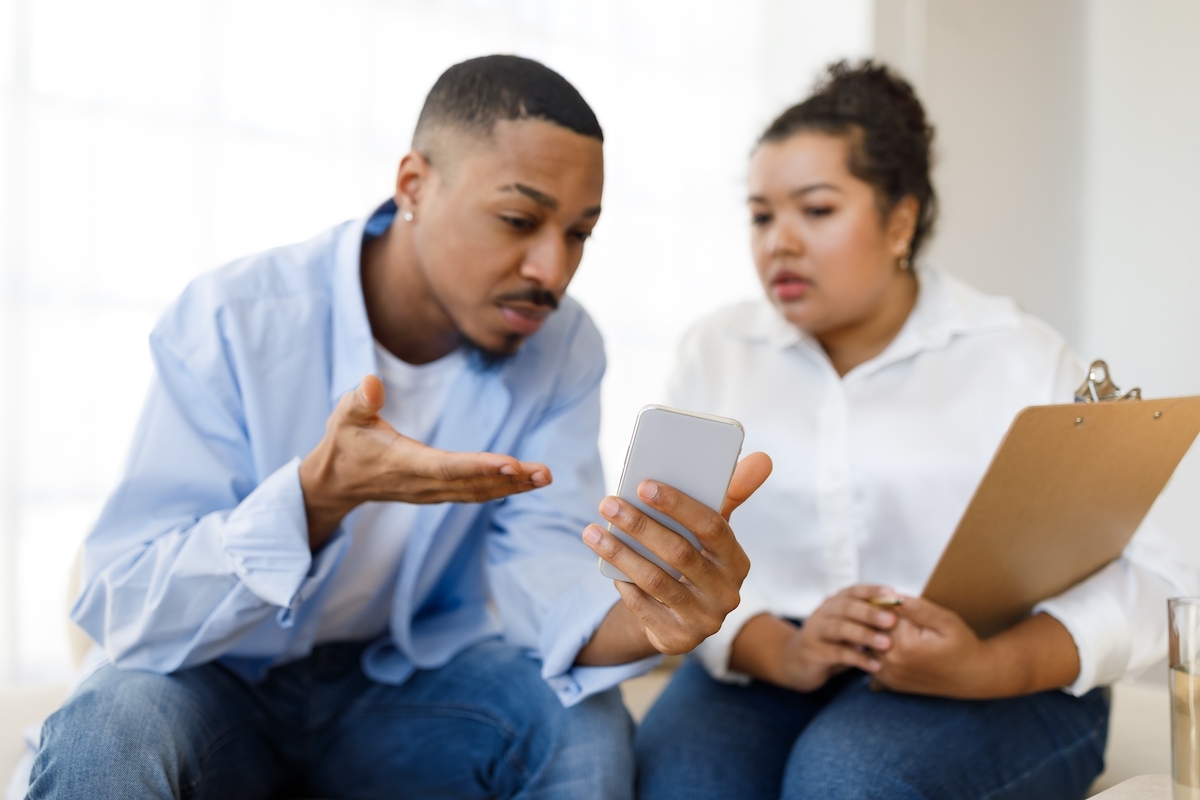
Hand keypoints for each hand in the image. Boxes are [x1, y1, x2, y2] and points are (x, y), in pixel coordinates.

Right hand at [299, 375, 549, 549]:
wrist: (335, 484)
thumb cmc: (343, 443)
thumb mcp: (345, 416)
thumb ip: (360, 400)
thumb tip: (371, 381)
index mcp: (405, 464)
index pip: (449, 466)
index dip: (481, 466)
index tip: (512, 464)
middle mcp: (423, 484)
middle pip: (474, 484)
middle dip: (511, 479)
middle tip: (545, 473)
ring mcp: (431, 492)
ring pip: (478, 492)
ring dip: (513, 486)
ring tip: (544, 477)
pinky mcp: (437, 493)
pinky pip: (474, 493)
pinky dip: (501, 489)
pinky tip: (524, 481)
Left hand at [578, 452, 771, 657]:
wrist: (679, 618)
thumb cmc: (694, 559)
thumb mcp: (710, 531)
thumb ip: (729, 495)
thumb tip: (762, 458)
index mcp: (736, 560)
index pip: (712, 527)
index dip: (678, 505)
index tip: (643, 484)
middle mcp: (727, 593)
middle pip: (680, 553)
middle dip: (640, 525)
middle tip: (607, 503)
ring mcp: (705, 620)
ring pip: (657, 580)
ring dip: (620, 553)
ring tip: (591, 532)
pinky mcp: (679, 638)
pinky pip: (644, 608)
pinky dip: (624, 584)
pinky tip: (606, 566)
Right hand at [733, 585, 899, 691]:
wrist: (794, 661)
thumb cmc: (830, 642)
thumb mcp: (846, 627)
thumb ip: (865, 620)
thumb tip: (901, 615)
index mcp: (834, 603)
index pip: (854, 591)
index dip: (873, 590)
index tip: (893, 593)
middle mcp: (823, 613)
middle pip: (847, 607)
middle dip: (871, 612)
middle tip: (892, 620)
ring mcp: (816, 632)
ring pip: (841, 628)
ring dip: (865, 635)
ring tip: (887, 644)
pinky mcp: (814, 653)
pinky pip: (837, 654)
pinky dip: (858, 659)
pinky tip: (875, 665)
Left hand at [871, 598, 1080, 698]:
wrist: (971, 678)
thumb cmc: (962, 645)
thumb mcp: (945, 621)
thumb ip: (917, 608)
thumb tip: (891, 595)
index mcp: (905, 645)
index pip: (881, 613)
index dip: (886, 602)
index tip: (892, 597)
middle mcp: (892, 662)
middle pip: (871, 628)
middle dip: (879, 618)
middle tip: (896, 614)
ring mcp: (888, 675)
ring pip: (868, 643)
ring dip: (875, 633)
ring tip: (899, 628)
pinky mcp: (888, 682)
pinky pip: (872, 658)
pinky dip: (878, 648)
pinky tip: (895, 643)